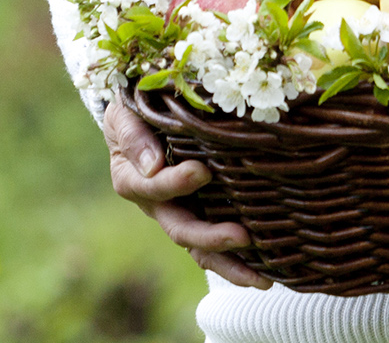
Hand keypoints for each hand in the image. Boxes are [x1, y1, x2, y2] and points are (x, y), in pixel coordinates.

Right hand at [102, 95, 272, 289]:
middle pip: (182, 230)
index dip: (177, 182)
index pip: (156, 187)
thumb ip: (133, 135)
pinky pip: (216, 245)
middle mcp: (156, 206)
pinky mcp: (200, 215)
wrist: (137, 119)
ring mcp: (179, 214)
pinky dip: (238, 260)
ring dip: (231, 265)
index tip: (203, 170)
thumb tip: (153, 165)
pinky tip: (266, 270)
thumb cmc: (131, 110)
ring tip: (263, 278)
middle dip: (212, 237)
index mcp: (133, 180)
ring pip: (201, 249)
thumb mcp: (122, 115)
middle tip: (243, 236)